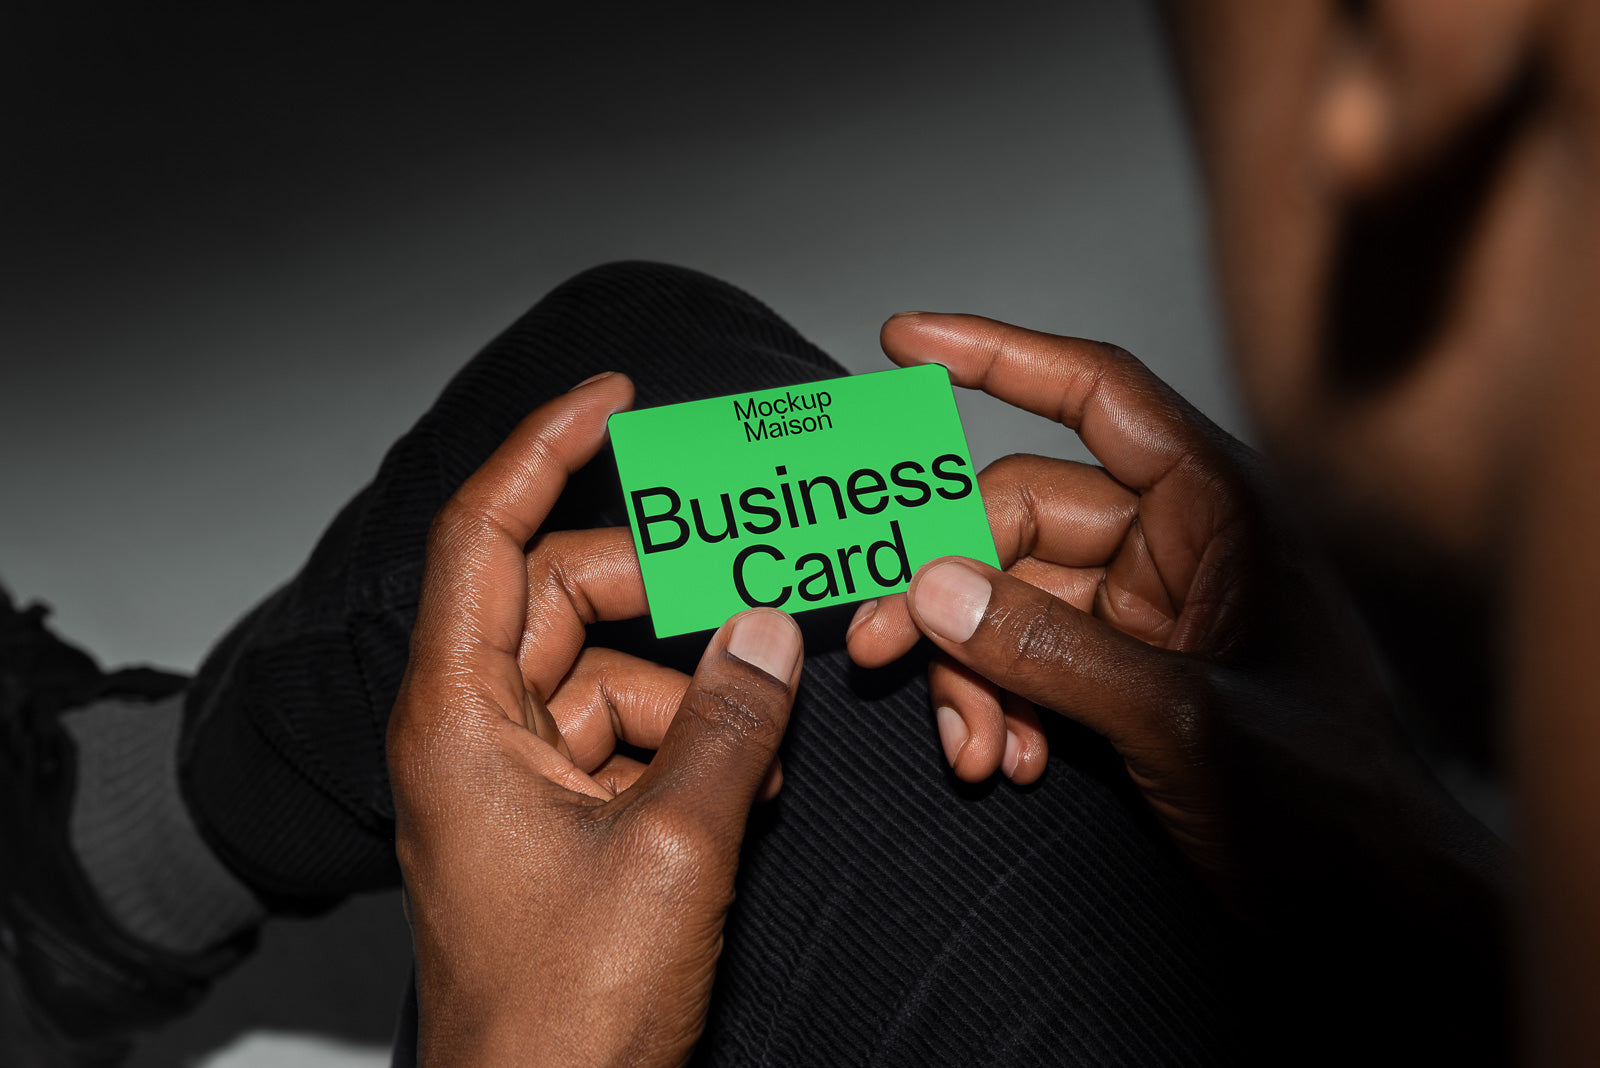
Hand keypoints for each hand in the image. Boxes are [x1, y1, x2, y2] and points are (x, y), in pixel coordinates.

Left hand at [388, 372, 803, 1067]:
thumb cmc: (564, 1014)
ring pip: (615, 670)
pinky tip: (748, 786)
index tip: (615, 397)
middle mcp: (475, 728)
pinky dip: (691, 743)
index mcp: (460, 715)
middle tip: (762, 602)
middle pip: (571, 597)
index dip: (546, 446)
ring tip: (767, 750)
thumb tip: (770, 627)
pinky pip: (629, 734)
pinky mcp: (555, 814)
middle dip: (672, 599)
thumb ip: (729, 721)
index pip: (487, 532)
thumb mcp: (674, 847)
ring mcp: (515, 773)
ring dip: (699, 692)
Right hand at [848, 314, 1507, 923]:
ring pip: (1008, 597)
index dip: (999, 355)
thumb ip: (1053, 651)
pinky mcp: (1123, 673)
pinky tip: (1007, 761)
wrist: (1375, 915)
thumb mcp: (1185, 722)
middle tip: (884, 653)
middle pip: (1019, 517)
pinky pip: (1025, 657)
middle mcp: (1176, 543)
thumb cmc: (1335, 807)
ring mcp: (1146, 611)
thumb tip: (935, 588)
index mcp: (1219, 508)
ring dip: (972, 672)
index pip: (1098, 395)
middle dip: (950, 591)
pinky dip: (1000, 704)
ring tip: (975, 751)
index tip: (904, 338)